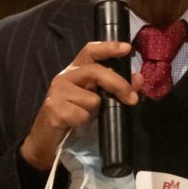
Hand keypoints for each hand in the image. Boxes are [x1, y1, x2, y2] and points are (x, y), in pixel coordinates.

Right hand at [20, 41, 143, 169]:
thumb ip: (117, 88)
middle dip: (118, 84)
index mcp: (76, 71)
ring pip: (92, 99)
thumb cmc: (74, 117)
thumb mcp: (98, 101)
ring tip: (85, 117)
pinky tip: (76, 124)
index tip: (127, 48)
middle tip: (132, 99)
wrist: (48, 140)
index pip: (91, 51)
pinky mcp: (54, 108)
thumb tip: (139, 78)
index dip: (109, 47)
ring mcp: (57, 91)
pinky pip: (82, 115)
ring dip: (95, 112)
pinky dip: (84, 123)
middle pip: (95, 71)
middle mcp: (65, 76)